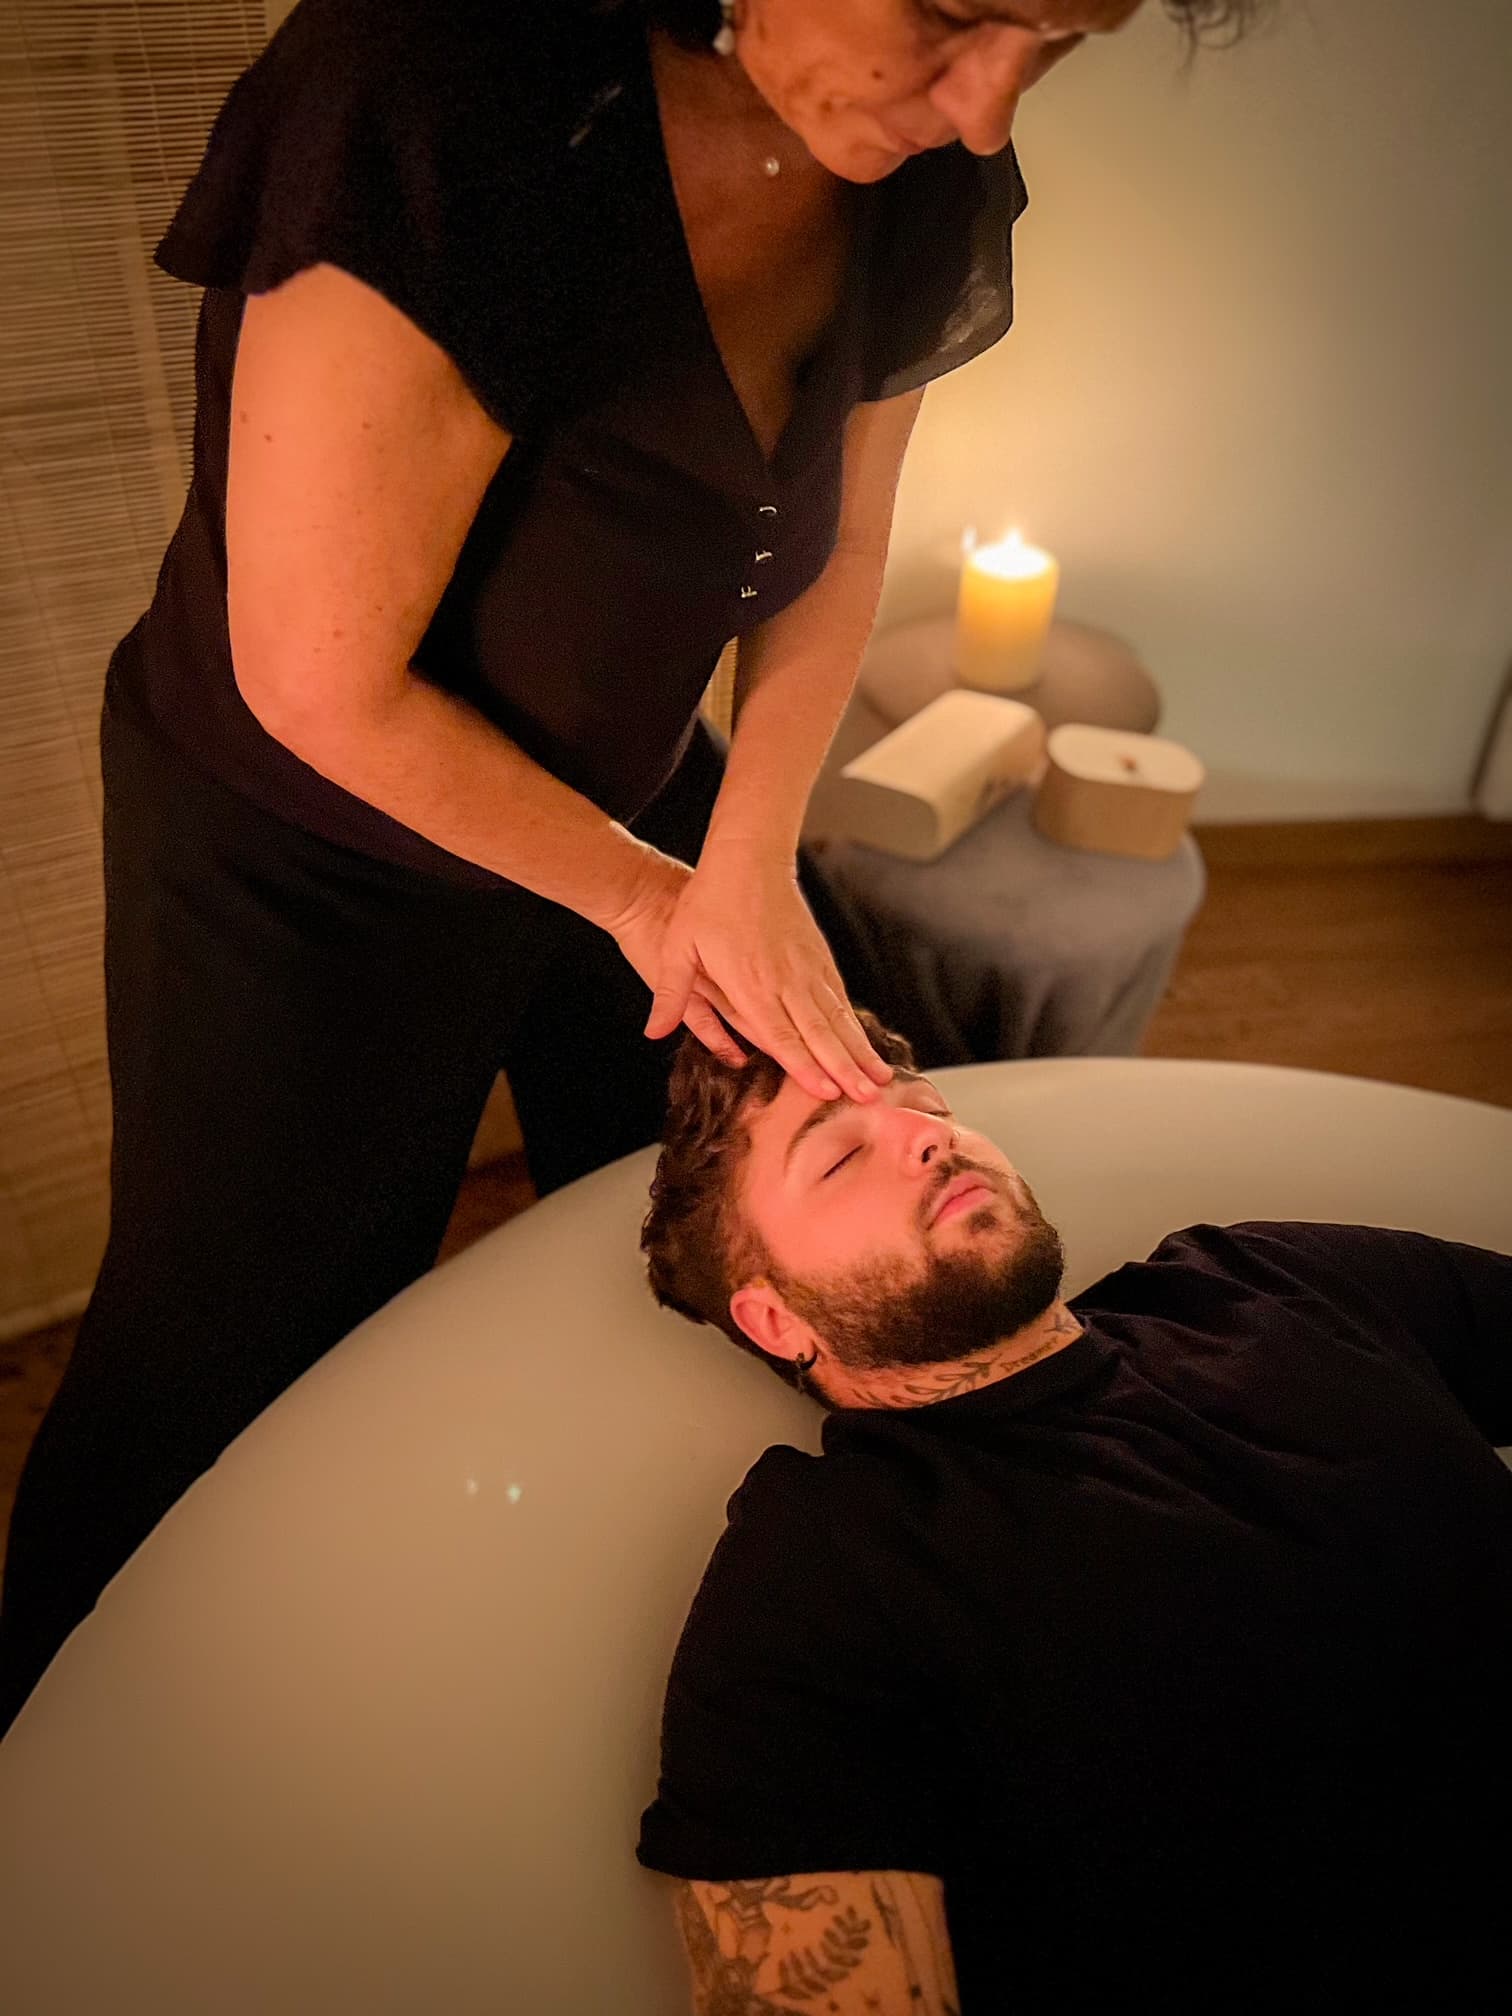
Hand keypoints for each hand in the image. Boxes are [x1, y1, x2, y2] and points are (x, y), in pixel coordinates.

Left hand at [613, 848, 892, 1102]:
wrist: (748, 856)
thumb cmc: (709, 900)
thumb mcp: (677, 947)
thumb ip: (670, 993)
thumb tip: (653, 1031)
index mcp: (750, 982)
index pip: (781, 1034)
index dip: (805, 1067)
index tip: (826, 1092)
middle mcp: (785, 979)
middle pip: (820, 1033)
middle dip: (845, 1069)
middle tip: (870, 1099)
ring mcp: (807, 967)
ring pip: (837, 1018)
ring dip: (859, 1051)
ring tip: (881, 1080)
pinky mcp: (818, 956)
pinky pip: (839, 998)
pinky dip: (853, 1024)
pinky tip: (864, 1044)